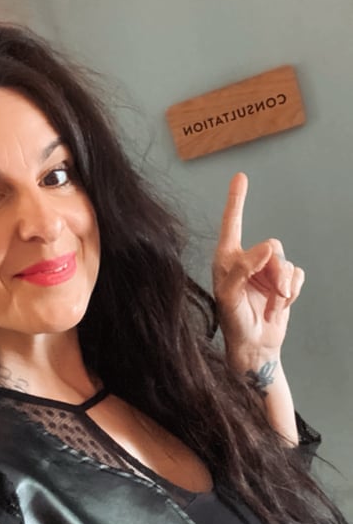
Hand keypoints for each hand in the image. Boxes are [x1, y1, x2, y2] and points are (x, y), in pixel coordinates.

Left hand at [213, 172, 304, 362]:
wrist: (255, 347)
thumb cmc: (234, 323)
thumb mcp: (230, 297)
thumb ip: (244, 269)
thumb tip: (266, 246)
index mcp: (227, 259)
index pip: (232, 223)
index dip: (237, 199)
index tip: (240, 176)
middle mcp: (247, 260)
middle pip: (273, 247)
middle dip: (276, 272)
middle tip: (272, 294)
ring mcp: (266, 271)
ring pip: (286, 262)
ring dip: (284, 286)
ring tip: (273, 304)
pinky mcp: (282, 282)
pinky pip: (297, 274)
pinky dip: (292, 292)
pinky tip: (280, 305)